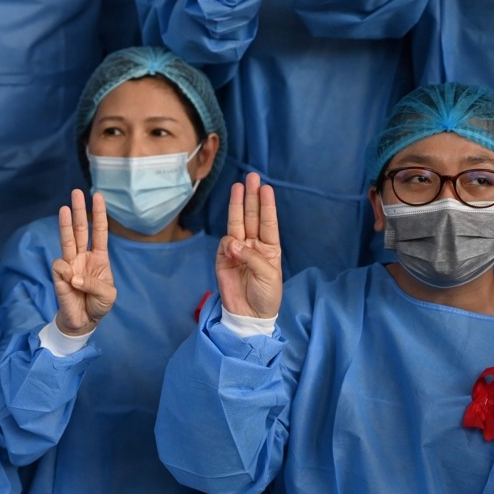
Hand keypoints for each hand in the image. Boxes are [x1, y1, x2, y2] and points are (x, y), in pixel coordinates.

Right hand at [52, 189, 116, 335]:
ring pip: (66, 240)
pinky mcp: (59, 276)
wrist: (83, 322)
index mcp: (99, 257)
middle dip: (78, 211)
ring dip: (65, 224)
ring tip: (64, 208)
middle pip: (80, 229)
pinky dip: (65, 274)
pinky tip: (69, 284)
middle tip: (76, 192)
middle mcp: (83, 256)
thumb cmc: (98, 305)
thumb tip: (73, 275)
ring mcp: (70, 265)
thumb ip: (94, 284)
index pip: (99, 231)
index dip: (99, 214)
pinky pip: (60, 267)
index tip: (98, 196)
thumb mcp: (107, 295)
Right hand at [217, 172, 281, 317]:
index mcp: (269, 248)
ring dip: (237, 205)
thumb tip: (232, 243)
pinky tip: (233, 247)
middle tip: (251, 177)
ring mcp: (238, 251)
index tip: (265, 187)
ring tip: (238, 187)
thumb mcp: (267, 275)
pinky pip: (225, 244)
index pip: (268, 222)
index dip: (266, 205)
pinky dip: (228, 243)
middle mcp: (253, 245)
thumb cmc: (266, 295)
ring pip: (237, 223)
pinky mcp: (223, 260)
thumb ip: (250, 257)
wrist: (249, 315)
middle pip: (251, 217)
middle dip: (250, 197)